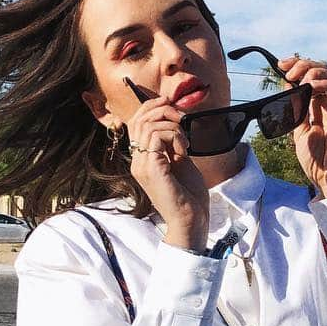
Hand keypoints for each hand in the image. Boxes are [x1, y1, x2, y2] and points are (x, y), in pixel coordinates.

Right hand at [124, 92, 208, 249]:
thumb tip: (173, 120)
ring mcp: (142, 165)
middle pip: (138, 119)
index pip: (135, 123)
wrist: (191, 219)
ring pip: (149, 125)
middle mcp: (137, 161)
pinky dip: (175, 135)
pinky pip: (158, 135)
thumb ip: (172, 143)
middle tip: (182, 118)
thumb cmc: (188, 194)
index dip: (152, 107)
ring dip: (173, 126)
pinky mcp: (152, 168)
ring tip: (185, 142)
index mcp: (141, 159)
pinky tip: (184, 150)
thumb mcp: (179, 161)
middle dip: (162, 109)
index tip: (172, 106)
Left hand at [279, 55, 326, 197]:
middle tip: (289, 71)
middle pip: (322, 70)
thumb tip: (287, 86)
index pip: (310, 75)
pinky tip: (312, 86)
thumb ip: (295, 108)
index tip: (280, 65)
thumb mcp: (298, 129)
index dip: (297, 65)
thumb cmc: (315, 159)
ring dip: (315, 71)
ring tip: (301, 79)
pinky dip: (326, 84)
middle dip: (304, 64)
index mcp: (317, 105)